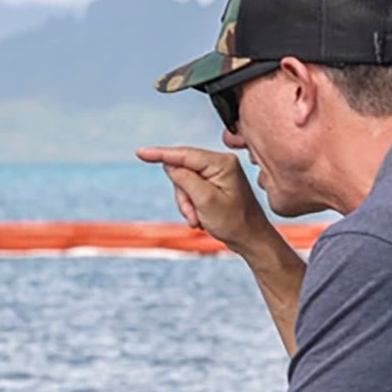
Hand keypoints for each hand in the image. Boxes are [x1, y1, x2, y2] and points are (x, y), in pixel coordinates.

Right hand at [133, 146, 283, 257]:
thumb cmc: (234, 222)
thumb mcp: (205, 201)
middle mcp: (221, 163)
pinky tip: (201, 218)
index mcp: (222, 163)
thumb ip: (186, 179)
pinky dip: (192, 206)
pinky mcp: (215, 183)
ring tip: (198, 220)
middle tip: (192, 215)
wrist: (250, 238)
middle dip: (182, 195)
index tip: (141, 152)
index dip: (161, 154)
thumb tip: (170, 164)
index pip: (184, 154)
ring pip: (184, 183)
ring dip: (187, 204)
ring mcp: (218, 173)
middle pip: (183, 171)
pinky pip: (192, 190)